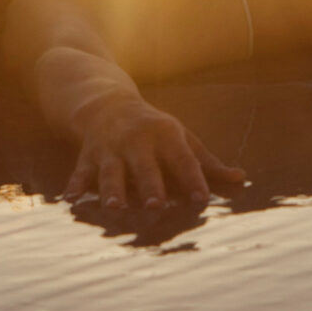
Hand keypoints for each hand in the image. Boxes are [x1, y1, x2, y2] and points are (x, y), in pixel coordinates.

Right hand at [64, 98, 245, 212]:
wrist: (107, 102)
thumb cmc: (154, 129)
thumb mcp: (182, 139)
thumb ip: (208, 163)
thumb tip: (241, 178)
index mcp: (167, 136)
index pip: (183, 160)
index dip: (193, 180)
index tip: (202, 200)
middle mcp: (138, 140)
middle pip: (145, 166)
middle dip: (149, 185)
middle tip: (154, 206)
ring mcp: (111, 147)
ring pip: (111, 171)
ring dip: (112, 190)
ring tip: (114, 208)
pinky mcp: (89, 153)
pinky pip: (81, 170)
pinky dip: (75, 184)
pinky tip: (70, 200)